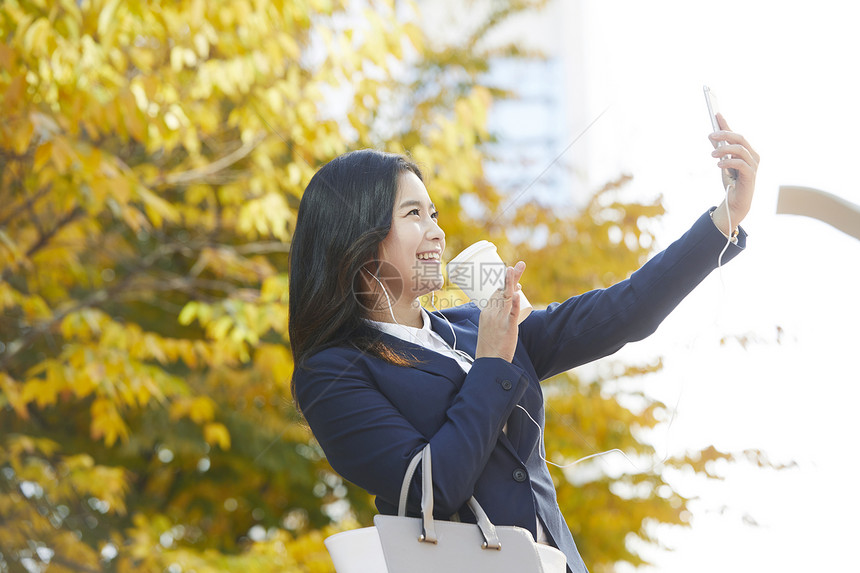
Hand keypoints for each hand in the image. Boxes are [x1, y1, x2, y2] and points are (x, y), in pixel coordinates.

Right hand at [475, 261, 524, 362]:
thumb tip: (506, 317)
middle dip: (511, 277)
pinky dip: (516, 303)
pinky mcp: (508, 328)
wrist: (489, 362)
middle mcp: (491, 313)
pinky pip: (512, 313)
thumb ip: (497, 321)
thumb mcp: (490, 330)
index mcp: (486, 313)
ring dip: (512, 282)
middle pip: (502, 290)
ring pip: (506, 297)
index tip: (516, 280)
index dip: (506, 284)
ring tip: (517, 269)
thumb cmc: (490, 348)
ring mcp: (499, 320)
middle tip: (520, 265)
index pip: (496, 293)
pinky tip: (519, 293)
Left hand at [709, 113, 759, 232]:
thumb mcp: (723, 163)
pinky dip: (728, 162)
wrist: (735, 202)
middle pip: (740, 138)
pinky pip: (741, 163)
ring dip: (725, 149)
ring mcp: (753, 165)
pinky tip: (718, 164)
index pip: (736, 134)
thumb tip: (712, 135)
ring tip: (712, 154)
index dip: (726, 124)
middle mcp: (753, 155)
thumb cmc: (731, 182)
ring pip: (740, 149)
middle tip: (711, 135)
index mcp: (747, 151)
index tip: (716, 114)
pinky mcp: (751, 175)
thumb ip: (720, 150)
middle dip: (725, 134)